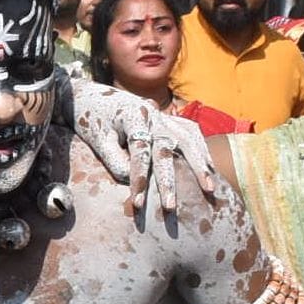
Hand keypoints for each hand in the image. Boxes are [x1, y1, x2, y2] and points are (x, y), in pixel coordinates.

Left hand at [71, 80, 218, 215]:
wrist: (95, 96)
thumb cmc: (93, 121)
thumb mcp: (98, 140)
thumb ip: (115, 159)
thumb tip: (133, 179)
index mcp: (133, 115)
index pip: (139, 151)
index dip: (139, 179)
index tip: (138, 203)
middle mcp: (153, 114)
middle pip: (167, 149)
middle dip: (169, 181)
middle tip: (171, 207)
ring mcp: (165, 116)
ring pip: (189, 140)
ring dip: (200, 165)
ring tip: (209, 189)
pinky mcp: (171, 119)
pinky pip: (193, 135)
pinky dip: (203, 152)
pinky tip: (210, 172)